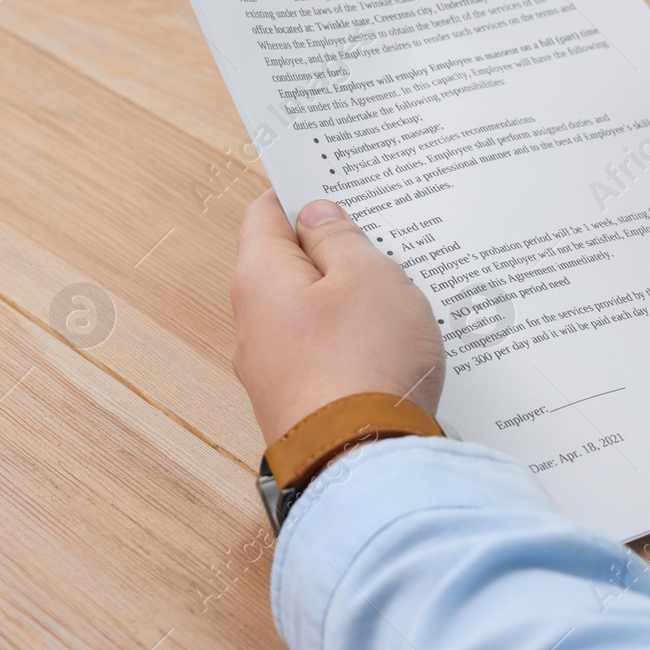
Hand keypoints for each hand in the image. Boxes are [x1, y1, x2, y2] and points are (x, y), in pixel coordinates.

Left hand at [231, 193, 444, 445]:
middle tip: (378, 234)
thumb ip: (340, 238)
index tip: (332, 181)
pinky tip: (389, 343)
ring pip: (308, 313)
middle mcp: (253, 326)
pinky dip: (350, 341)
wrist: (365, 468)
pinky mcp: (299, 405)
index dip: (298, 193)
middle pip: (287, 265)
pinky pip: (322, 355)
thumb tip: (316, 216)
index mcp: (259, 279)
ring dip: (345, 299)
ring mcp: (272, 371)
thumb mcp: (368, 277)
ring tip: (396, 289)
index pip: (264, 214)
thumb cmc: (366, 363)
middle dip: (330, 248)